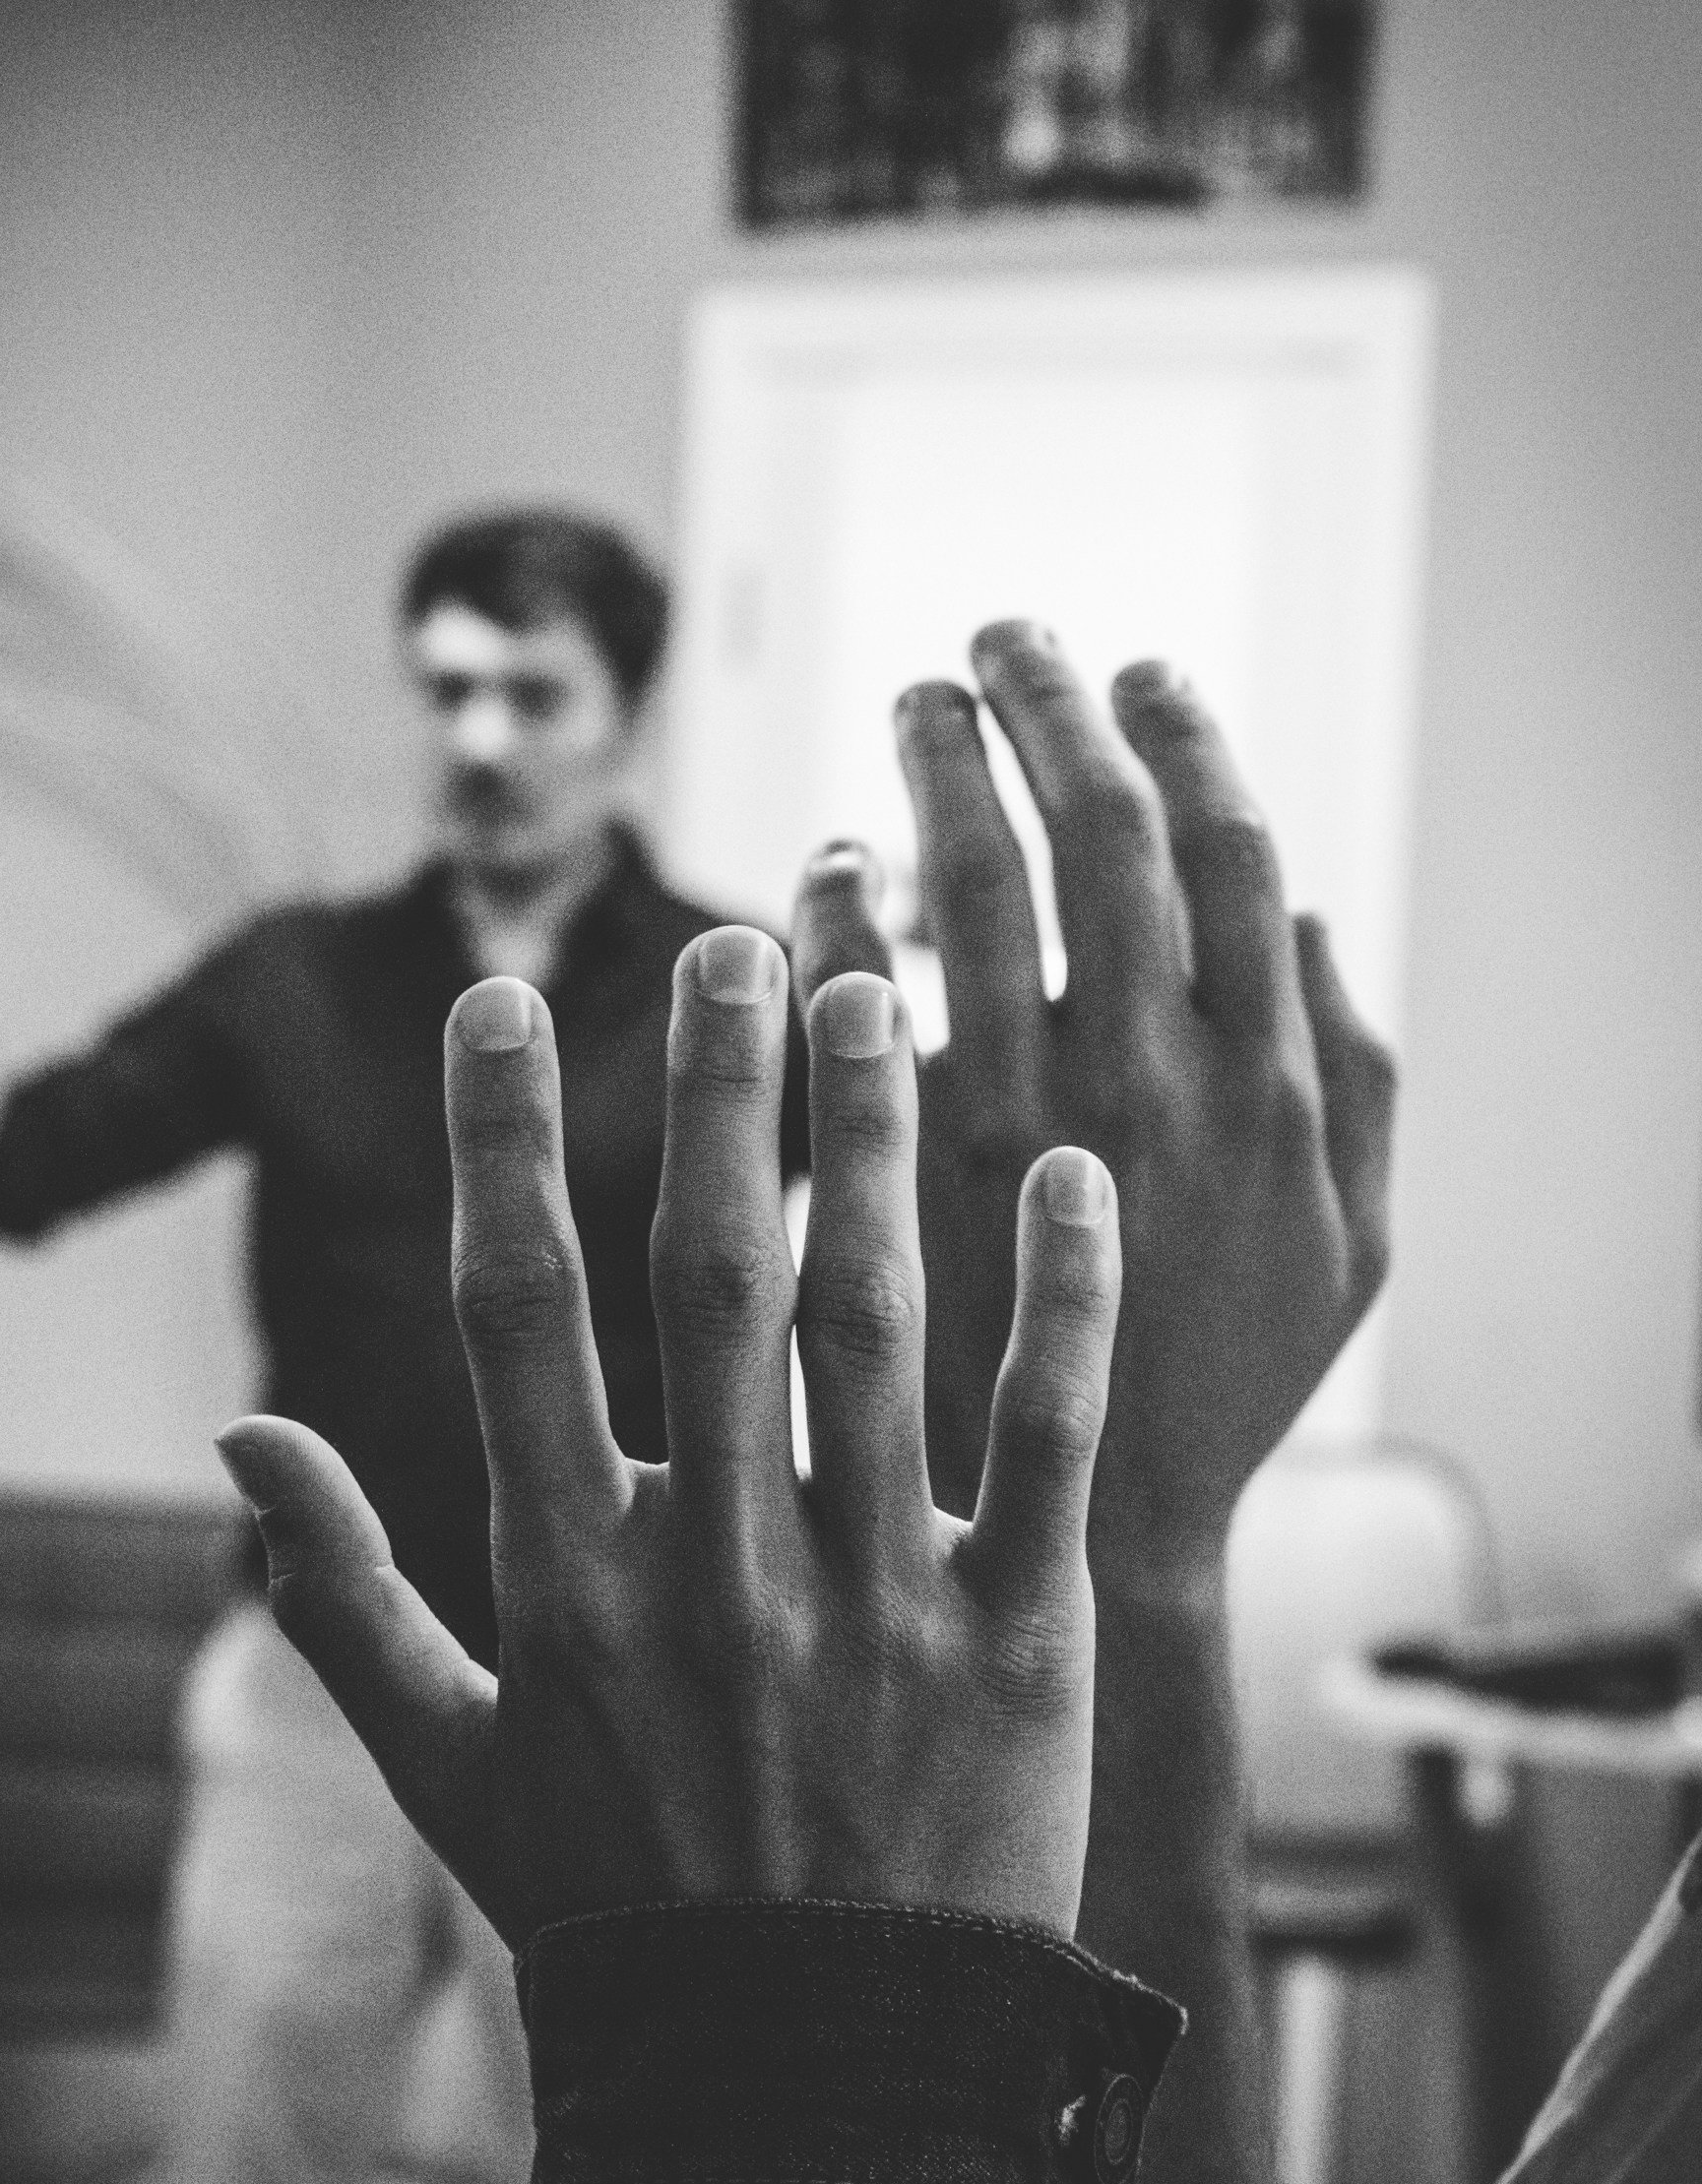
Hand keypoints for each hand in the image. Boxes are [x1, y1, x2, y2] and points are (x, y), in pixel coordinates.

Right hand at [216, 928, 1120, 1947]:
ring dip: (875, 1143)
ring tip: (880, 988)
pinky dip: (1060, 1302)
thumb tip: (234, 1432)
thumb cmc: (620, 1919)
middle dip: (718, 1094)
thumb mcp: (447, 1765)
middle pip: (712, 1276)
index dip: (501, 1145)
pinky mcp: (1017, 1647)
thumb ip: (338, 1594)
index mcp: (569, 1583)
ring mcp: (873, 1603)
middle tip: (734, 940)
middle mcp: (716, 1568)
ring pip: (872, 1324)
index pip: (516, 1315)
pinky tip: (1071, 1168)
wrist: (811, 2106)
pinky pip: (1043, 1440)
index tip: (503, 1002)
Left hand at [793, 630, 1394, 1601]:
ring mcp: (1018, 1134)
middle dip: (1052, 711)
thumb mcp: (1350, 1243)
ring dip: (942, 774)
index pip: (1229, 853)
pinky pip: (858, 1007)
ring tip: (918, 703)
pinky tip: (829, 862)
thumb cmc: (1230, 1383)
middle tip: (1006, 637)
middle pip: (1097, 838)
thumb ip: (1354, 1071)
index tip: (1144, 673)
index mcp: (1277, 1089)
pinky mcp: (903, 1181)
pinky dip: (840, 913)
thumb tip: (1298, 913)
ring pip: (971, 897)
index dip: (1184, 741)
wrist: (1092, 1546)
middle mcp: (1154, 1089)